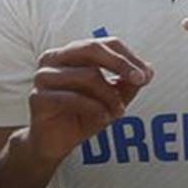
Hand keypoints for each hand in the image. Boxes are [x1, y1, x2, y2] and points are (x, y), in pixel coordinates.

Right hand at [23, 37, 152, 165]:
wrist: (54, 144)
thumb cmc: (81, 115)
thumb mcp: (111, 98)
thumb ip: (127, 84)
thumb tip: (148, 70)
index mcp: (70, 52)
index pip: (104, 43)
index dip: (127, 56)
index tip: (146, 74)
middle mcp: (53, 58)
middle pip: (92, 48)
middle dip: (120, 64)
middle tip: (140, 80)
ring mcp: (43, 77)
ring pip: (87, 75)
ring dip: (109, 96)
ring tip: (118, 112)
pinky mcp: (38, 98)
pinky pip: (73, 98)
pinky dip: (94, 108)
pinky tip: (103, 118)